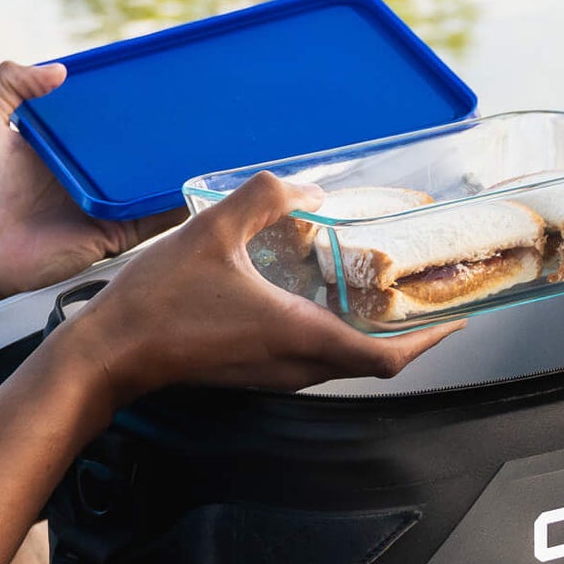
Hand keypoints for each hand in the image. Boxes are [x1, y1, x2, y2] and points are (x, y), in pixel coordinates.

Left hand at [0, 61, 176, 304]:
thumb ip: (9, 84)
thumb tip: (59, 69)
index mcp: (68, 146)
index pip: (107, 119)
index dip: (130, 103)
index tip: (158, 81)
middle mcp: (93, 174)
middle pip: (138, 151)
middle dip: (164, 135)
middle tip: (195, 112)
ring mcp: (107, 204)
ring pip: (153, 184)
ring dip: (178, 169)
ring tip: (209, 146)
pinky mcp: (114, 234)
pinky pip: (153, 221)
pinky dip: (176, 207)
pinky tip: (196, 188)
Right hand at [51, 173, 453, 404]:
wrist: (107, 356)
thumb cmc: (155, 303)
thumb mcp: (210, 231)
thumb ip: (263, 200)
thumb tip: (307, 189)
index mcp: (298, 337)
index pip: (386, 358)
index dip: (430, 340)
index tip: (457, 316)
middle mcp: (294, 365)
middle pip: (374, 361)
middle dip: (409, 331)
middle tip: (427, 293)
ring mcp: (274, 374)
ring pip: (343, 361)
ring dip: (371, 332)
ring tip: (384, 290)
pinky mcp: (254, 371)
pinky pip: (314, 357)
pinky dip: (335, 332)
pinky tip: (322, 295)